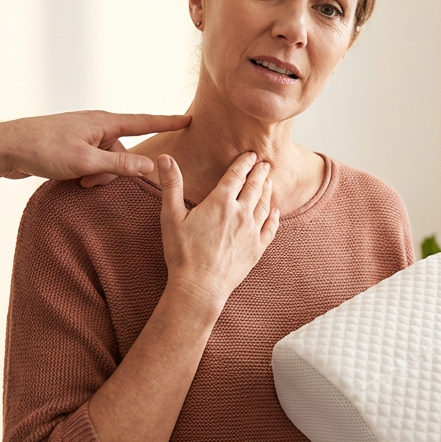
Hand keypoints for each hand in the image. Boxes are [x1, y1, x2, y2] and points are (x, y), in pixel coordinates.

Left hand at [0, 110, 189, 182]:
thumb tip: (150, 166)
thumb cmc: (43, 149)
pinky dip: (87, 174)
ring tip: (78, 182)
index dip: (167, 122)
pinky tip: (72, 180)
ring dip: (98, 175)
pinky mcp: (71, 147)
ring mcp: (82, 136)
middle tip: (91, 182)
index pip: (144, 122)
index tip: (188, 119)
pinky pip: (92, 162)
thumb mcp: (85, 161)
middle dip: (115, 170)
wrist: (5, 147)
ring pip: (106, 160)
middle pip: (123, 150)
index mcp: (103, 122)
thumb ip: (119, 163)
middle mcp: (95, 125)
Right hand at [158, 152, 279, 310]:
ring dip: (268, 190)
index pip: (236, 175)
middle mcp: (241, 213)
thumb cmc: (182, 253)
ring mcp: (252, 231)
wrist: (200, 287)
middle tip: (265, 163)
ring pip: (264, 205)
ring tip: (269, 181)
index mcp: (220, 203)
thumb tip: (164, 157)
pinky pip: (271, 228)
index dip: (244, 162)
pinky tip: (275, 211)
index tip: (251, 154)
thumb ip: (171, 185)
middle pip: (255, 187)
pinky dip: (274, 216)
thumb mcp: (171, 217)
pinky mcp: (257, 249)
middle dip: (260, 172)